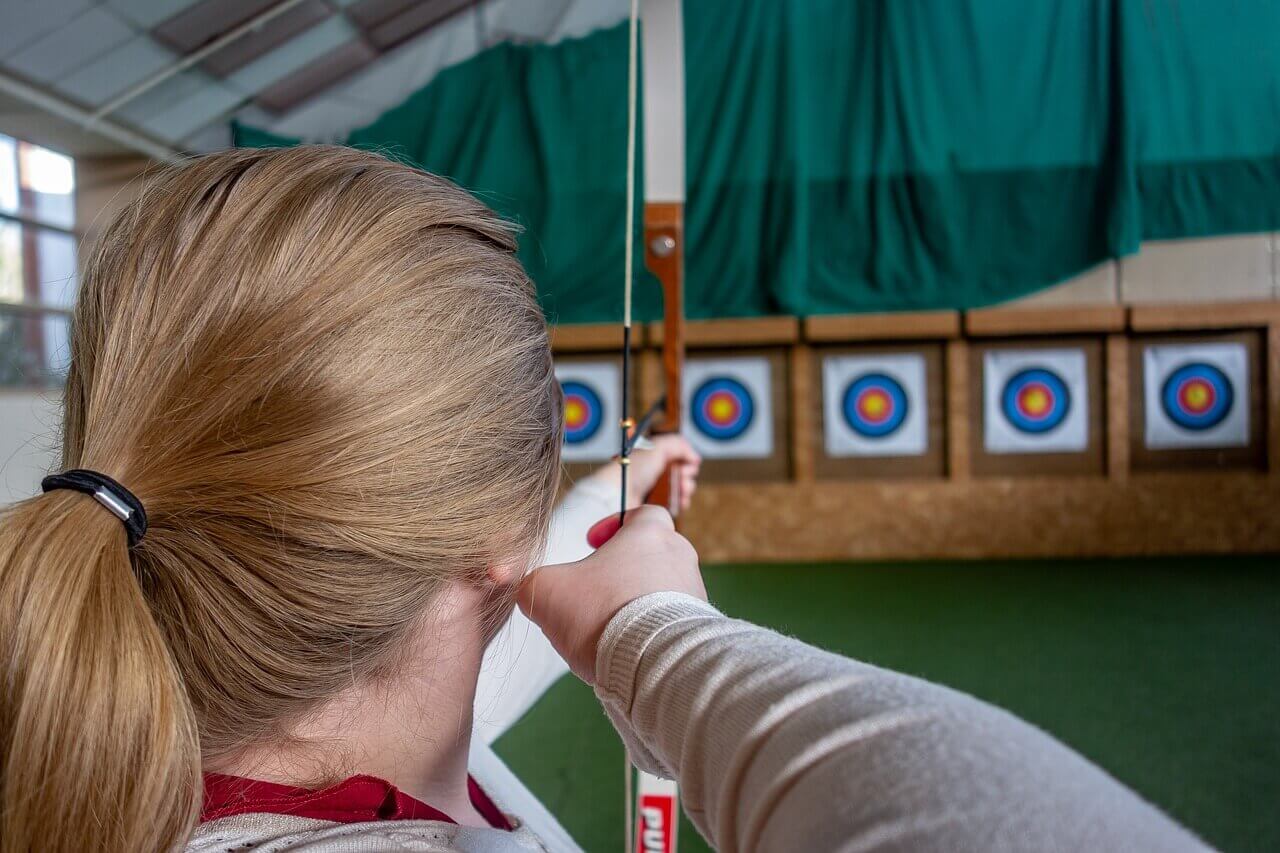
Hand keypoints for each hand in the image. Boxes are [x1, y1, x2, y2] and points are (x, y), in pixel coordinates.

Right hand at [517, 506, 705, 682]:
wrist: (653, 663)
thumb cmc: (601, 613)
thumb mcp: (547, 591)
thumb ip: (533, 582)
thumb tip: (528, 591)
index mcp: (651, 533)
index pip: (643, 512)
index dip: (615, 525)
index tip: (591, 543)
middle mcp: (680, 556)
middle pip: (649, 552)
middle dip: (620, 570)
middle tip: (593, 592)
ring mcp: (695, 592)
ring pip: (660, 589)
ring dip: (634, 601)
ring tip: (606, 628)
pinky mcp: (699, 627)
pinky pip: (669, 620)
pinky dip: (649, 628)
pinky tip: (626, 648)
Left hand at [585, 433, 701, 512]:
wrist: (618, 494)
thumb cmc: (632, 470)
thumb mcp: (658, 447)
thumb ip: (679, 445)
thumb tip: (694, 457)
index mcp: (653, 456)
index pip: (677, 455)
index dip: (686, 459)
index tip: (688, 462)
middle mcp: (655, 472)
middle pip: (682, 472)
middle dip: (688, 474)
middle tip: (683, 476)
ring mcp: (656, 490)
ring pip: (681, 488)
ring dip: (687, 488)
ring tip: (682, 489)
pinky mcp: (656, 506)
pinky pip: (676, 504)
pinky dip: (682, 501)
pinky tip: (681, 500)